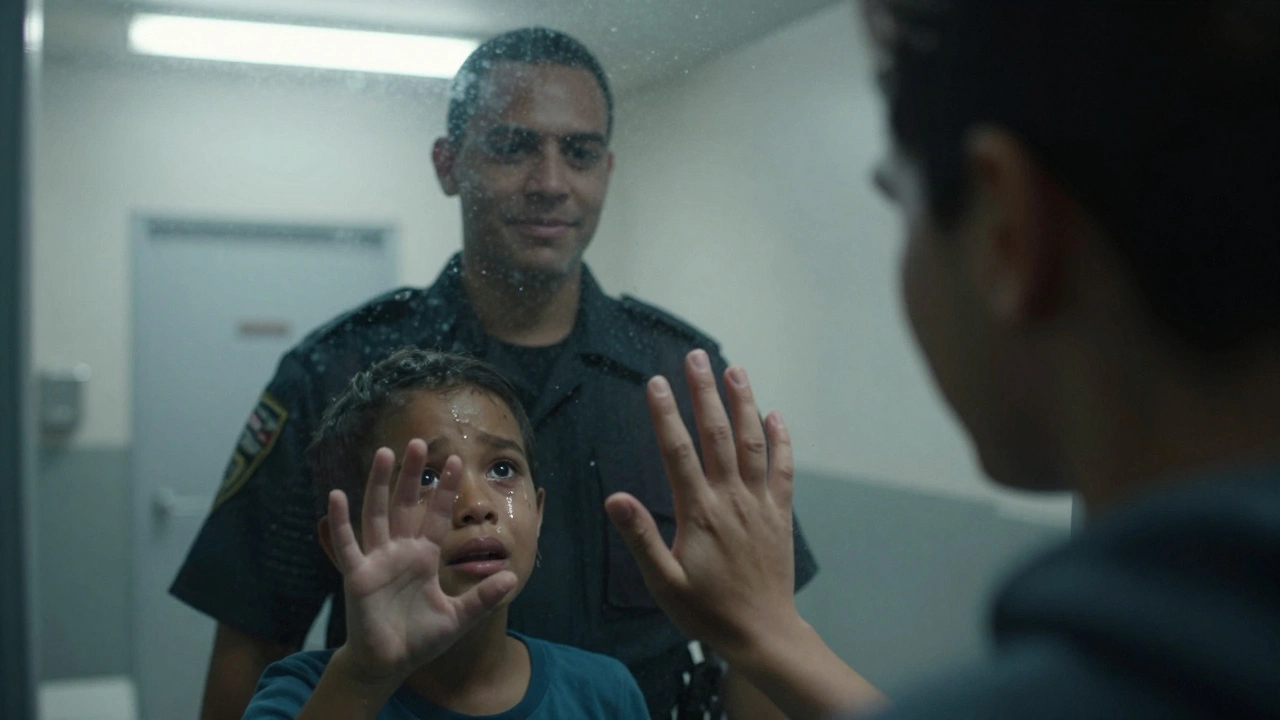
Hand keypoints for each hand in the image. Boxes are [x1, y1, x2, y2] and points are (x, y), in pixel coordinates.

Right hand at [326, 440, 517, 685]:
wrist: (389, 663)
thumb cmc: (420, 639)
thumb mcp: (458, 618)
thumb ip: (483, 597)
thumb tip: (513, 577)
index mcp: (424, 557)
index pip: (436, 515)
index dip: (444, 490)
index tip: (455, 460)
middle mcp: (400, 552)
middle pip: (406, 504)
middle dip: (413, 475)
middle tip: (419, 442)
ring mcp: (377, 560)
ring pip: (377, 514)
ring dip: (378, 484)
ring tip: (383, 453)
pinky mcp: (357, 575)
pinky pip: (348, 544)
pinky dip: (340, 522)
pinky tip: (337, 495)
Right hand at [604, 350, 800, 659]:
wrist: (763, 634)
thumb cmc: (707, 611)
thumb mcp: (664, 582)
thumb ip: (641, 538)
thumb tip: (615, 498)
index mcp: (700, 513)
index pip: (679, 452)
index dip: (666, 415)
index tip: (656, 382)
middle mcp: (732, 499)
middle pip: (717, 435)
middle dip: (705, 393)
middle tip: (696, 358)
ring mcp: (759, 504)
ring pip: (753, 443)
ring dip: (743, 404)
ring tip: (734, 370)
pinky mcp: (780, 515)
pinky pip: (783, 470)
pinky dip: (781, 441)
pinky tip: (776, 416)